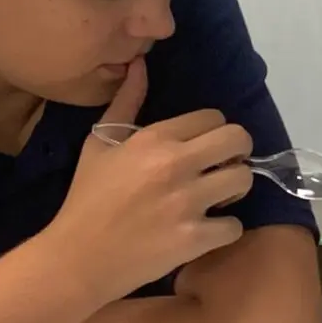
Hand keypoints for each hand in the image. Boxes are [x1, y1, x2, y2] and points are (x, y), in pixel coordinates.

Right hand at [44, 56, 253, 298]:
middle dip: (237, 151)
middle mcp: (175, 164)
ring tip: (217, 196)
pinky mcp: (194, 238)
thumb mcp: (100, 143)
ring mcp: (187, 202)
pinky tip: (206, 229)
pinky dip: (225, 229)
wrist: (77, 258)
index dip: (212, 131)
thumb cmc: (87, 198)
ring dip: (235, 188)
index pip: (213, 117)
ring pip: (243, 179)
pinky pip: (235, 225)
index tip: (203, 147)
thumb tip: (141, 64)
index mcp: (154, 139)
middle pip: (238, 139)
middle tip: (222, 166)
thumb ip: (126, 102)